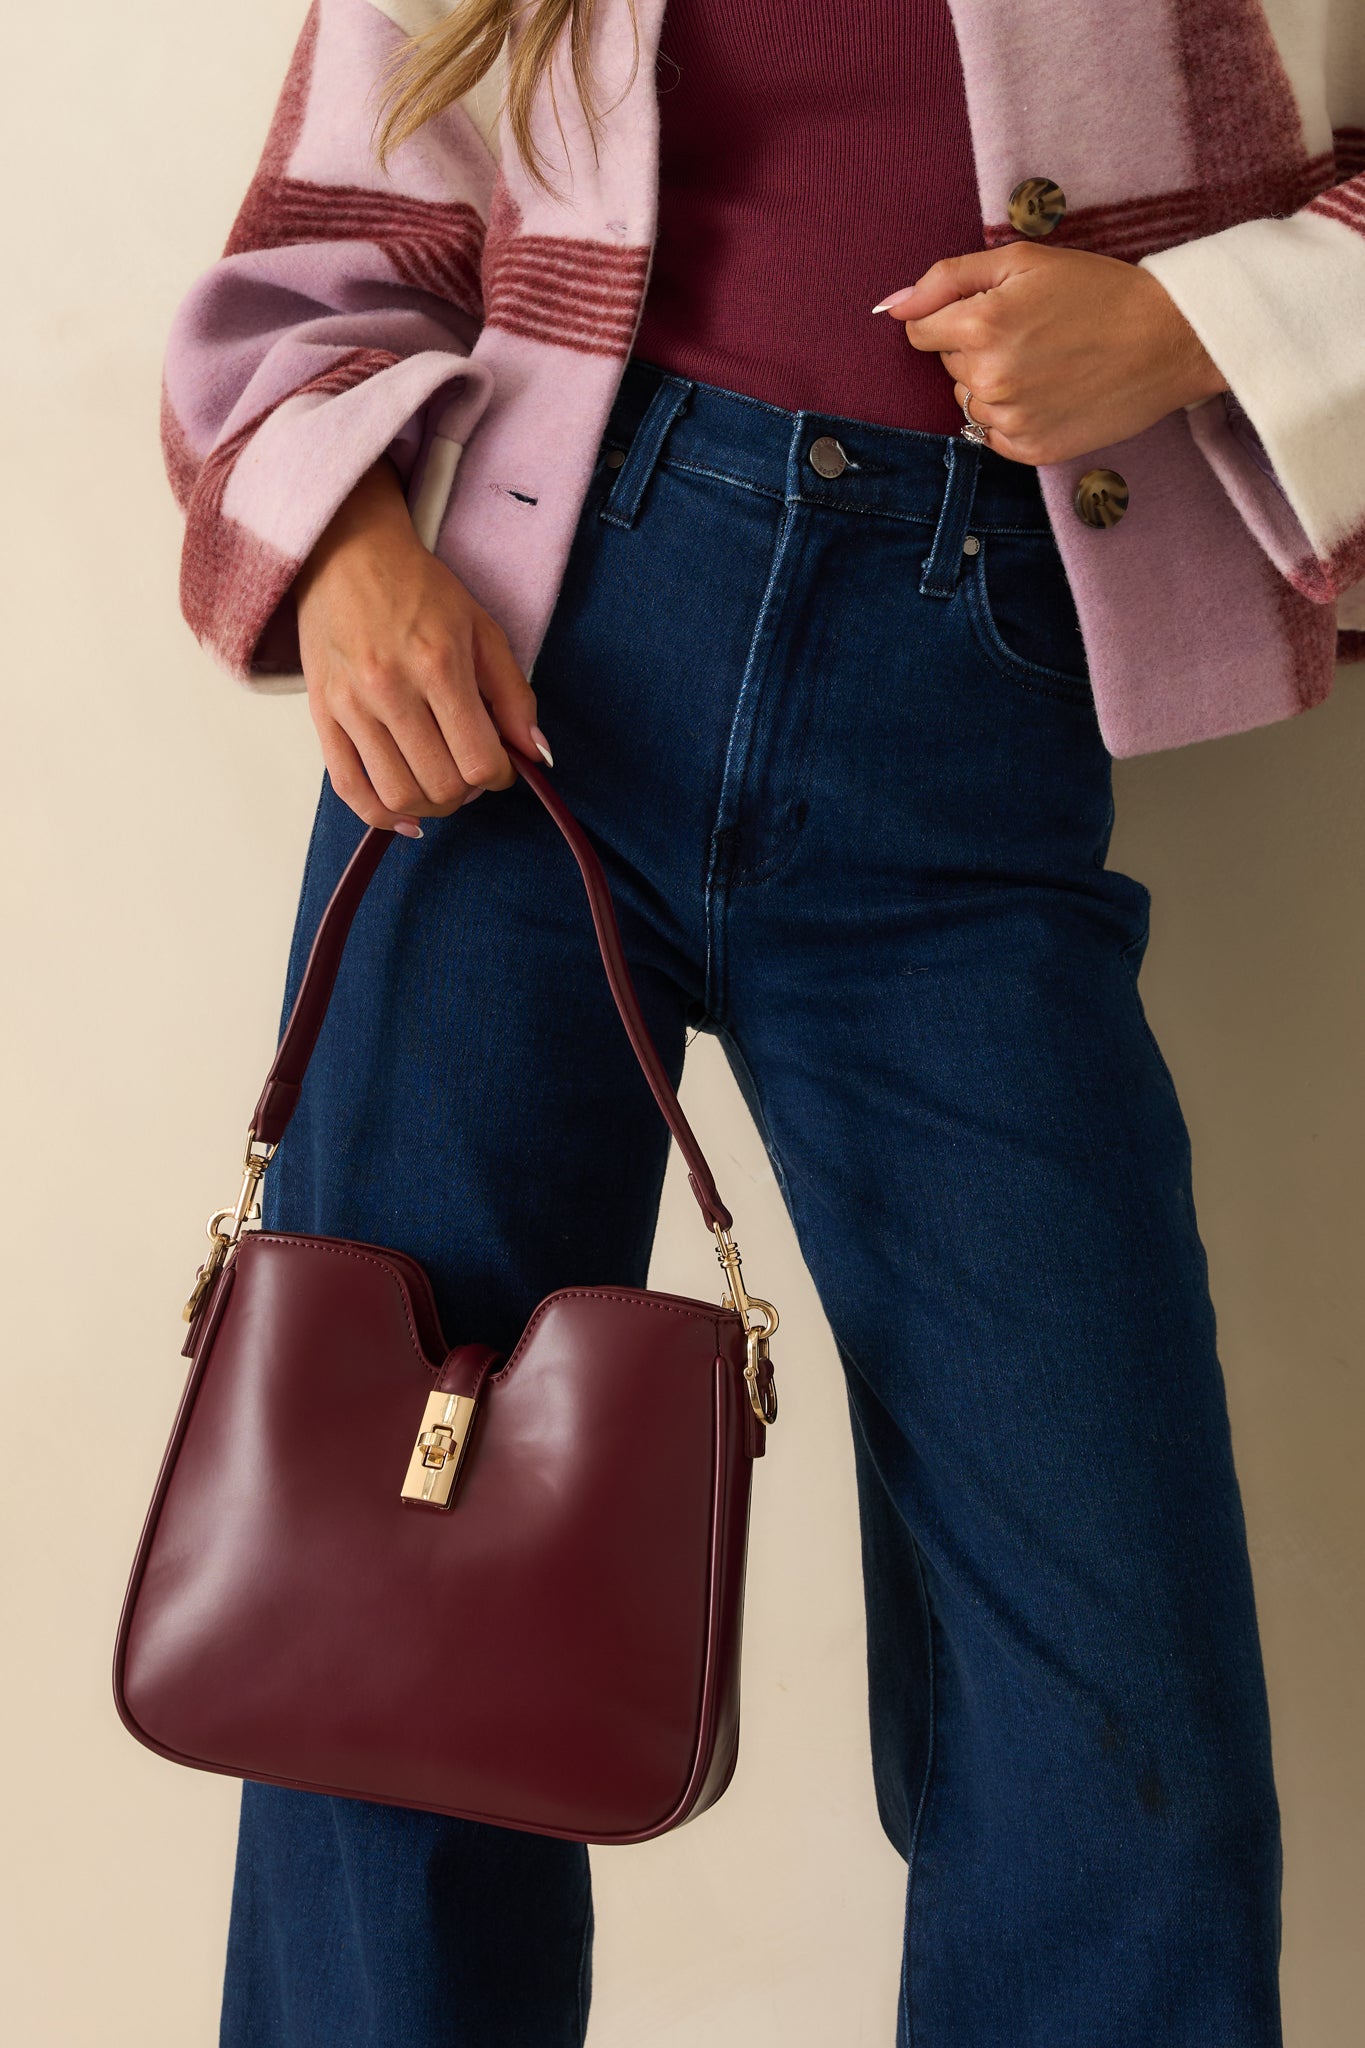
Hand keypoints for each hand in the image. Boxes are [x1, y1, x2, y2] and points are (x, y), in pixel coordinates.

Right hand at [295, 456, 550, 836]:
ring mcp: (351, 706)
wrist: (347, 556)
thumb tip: (537, 755)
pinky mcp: (322, 716)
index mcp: (438, 665)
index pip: (479, 761)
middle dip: (468, 791)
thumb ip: (514, 695)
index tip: (500, 763)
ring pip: (398, 795)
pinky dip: (381, 815)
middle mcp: (390, 689)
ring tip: (441, 784)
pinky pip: (349, 789)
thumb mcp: (482, 629)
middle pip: (442, 785)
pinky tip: (406, 815)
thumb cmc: (419, 590)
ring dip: (431, 805)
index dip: (500, 776)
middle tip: (471, 770)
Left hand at [875, 244, 1228, 465]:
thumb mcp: (1022, 260)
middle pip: (947, 365)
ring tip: (1045, 362)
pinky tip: (1048, 392)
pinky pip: (992, 434)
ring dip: (992, 382)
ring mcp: (1010, 421)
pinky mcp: (1031, 450)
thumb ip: (948, 278)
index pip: (919, 331)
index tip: (990, 309)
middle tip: (1032, 332)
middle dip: (975, 346)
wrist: (1167, 339)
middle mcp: (989, 379)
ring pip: (968, 400)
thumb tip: (891, 306)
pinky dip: (1011, 415)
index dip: (951, 315)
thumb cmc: (1098, 290)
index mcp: (981, 325)